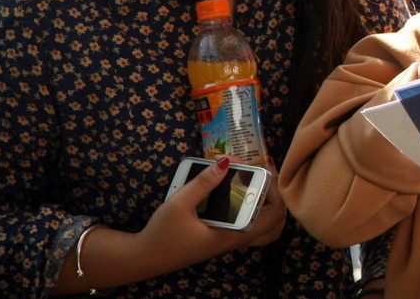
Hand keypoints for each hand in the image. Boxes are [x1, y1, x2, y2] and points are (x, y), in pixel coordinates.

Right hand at [131, 157, 286, 274]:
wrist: (144, 257)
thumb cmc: (161, 234)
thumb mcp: (179, 204)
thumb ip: (203, 183)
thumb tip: (226, 162)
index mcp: (232, 234)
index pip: (273, 215)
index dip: (274, 190)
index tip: (262, 169)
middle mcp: (236, 238)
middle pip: (275, 221)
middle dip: (274, 194)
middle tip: (259, 174)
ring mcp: (230, 239)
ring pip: (263, 225)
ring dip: (265, 202)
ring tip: (252, 180)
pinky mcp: (221, 236)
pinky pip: (248, 224)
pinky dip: (251, 208)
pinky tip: (236, 191)